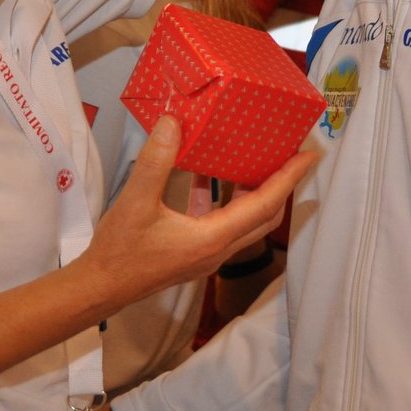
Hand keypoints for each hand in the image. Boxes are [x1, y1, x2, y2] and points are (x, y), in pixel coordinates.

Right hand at [82, 116, 315, 307]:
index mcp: (213, 238)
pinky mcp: (192, 252)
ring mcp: (206, 253)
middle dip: (282, 186)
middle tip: (291, 156)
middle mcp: (218, 249)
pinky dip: (221, 198)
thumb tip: (173, 122)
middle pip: (265, 216)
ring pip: (244, 220)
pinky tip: (204, 174)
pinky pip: (220, 221)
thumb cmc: (120, 251)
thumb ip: (156, 160)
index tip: (309, 157)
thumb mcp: (136, 201)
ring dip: (253, 191)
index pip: (265, 205)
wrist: (100, 288)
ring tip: (254, 159)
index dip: (289, 179)